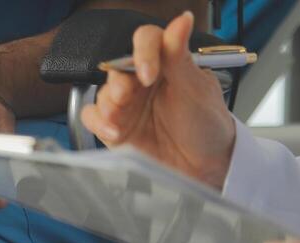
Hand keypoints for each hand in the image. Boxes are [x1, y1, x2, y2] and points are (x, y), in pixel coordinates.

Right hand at [78, 11, 237, 190]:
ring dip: (107, 104)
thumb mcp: (196, 89)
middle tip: (126, 96)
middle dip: (119, 82)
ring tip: (119, 118)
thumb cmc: (206, 125)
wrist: (204, 166)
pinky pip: (93, 119)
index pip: (147, 41)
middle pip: (117, 67)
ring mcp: (128, 106)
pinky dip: (98, 123)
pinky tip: (114, 132)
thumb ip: (180, 56)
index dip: (143, 52)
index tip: (149, 73)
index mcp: (165, 63)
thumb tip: (182, 19)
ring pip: (103, 93)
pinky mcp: (115, 129)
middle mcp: (143, 81)